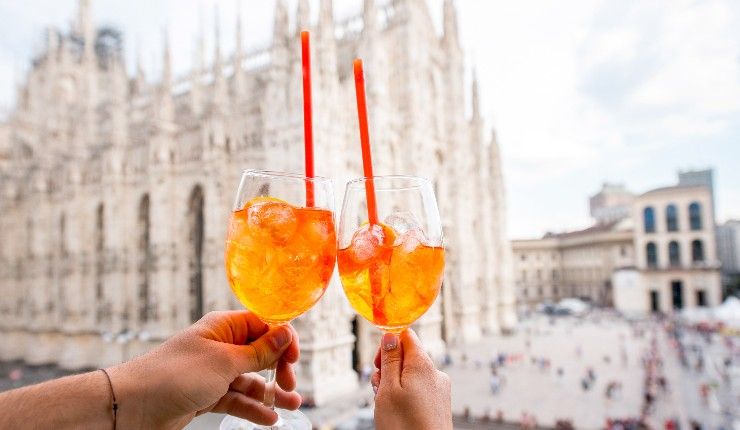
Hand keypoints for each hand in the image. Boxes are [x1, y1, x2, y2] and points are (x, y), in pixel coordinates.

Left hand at [108, 311, 301, 428]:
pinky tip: (269, 419)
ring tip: (293, 406)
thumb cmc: (175, 375)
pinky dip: (253, 408)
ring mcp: (213, 372)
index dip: (282, 339)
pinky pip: (237, 398)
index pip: (263, 325)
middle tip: (290, 385)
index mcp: (223, 327)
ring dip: (271, 392)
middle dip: (279, 368)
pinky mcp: (206, 395)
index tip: (294, 358)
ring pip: (250, 379)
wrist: (133, 407)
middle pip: (260, 353)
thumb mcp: (224, 362)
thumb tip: (285, 334)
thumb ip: (258, 352)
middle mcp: (219, 346)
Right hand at [371, 329, 451, 429]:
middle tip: (379, 389)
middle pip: (407, 357)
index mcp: (423, 364)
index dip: (388, 345)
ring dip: (395, 385)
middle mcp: (435, 373)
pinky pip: (419, 391)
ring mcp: (439, 389)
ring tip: (387, 405)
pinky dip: (405, 396)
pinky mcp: (439, 404)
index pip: (406, 336)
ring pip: (411, 376)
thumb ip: (390, 359)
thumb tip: (391, 335)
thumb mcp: (388, 388)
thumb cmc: (405, 425)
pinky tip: (399, 413)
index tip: (379, 364)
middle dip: (389, 369)